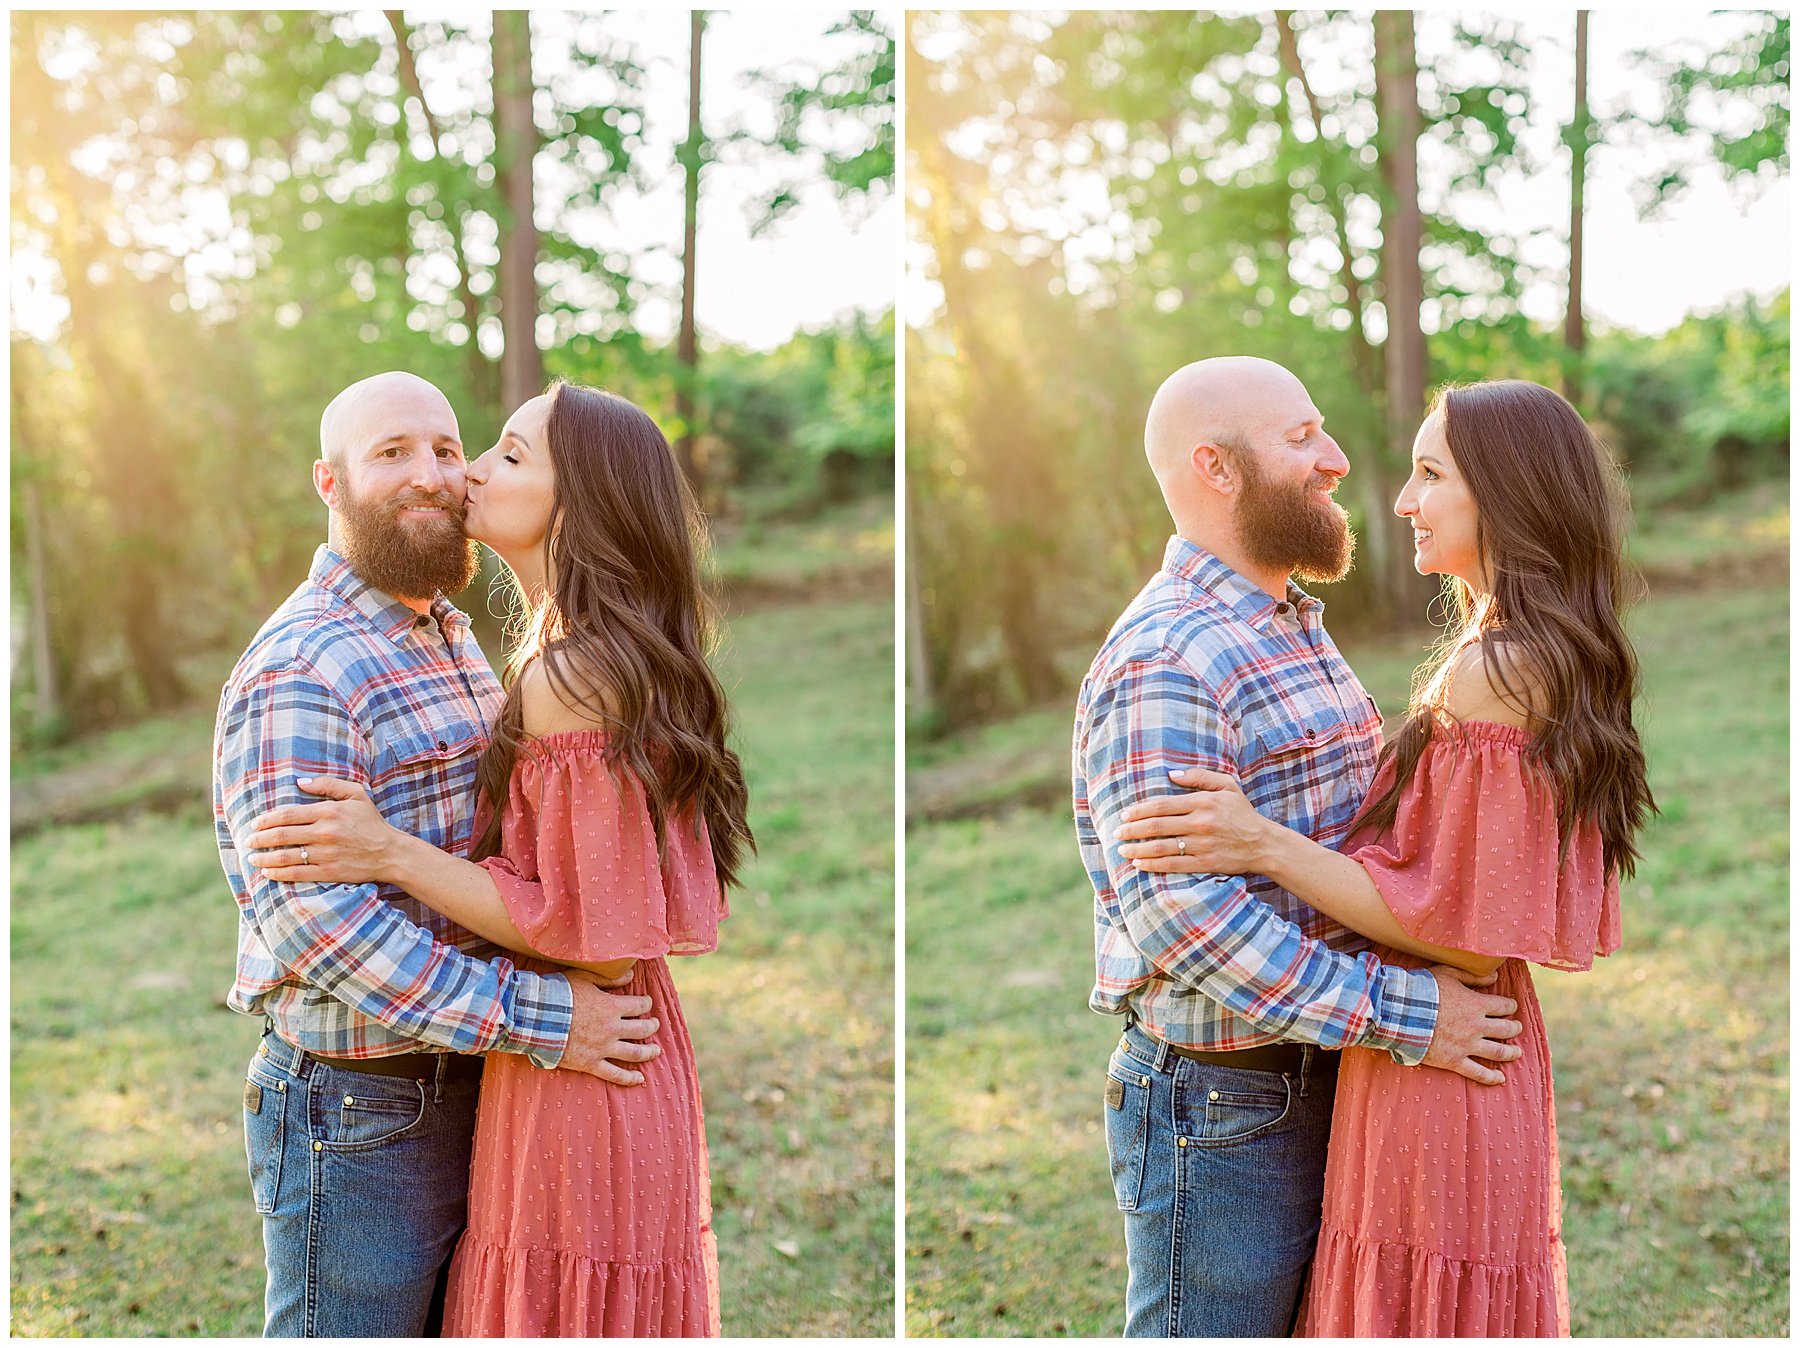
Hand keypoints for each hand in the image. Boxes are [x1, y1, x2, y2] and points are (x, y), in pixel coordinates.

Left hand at [247, 775, 400, 885]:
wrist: (390, 852)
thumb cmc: (371, 822)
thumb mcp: (356, 794)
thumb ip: (328, 784)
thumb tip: (300, 782)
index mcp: (329, 811)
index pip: (288, 814)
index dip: (267, 819)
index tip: (255, 823)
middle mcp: (325, 832)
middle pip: (282, 835)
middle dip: (260, 839)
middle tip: (248, 841)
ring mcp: (326, 854)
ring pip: (286, 856)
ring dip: (265, 858)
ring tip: (253, 859)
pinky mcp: (329, 872)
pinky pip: (298, 874)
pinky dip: (279, 874)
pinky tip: (268, 874)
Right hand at [559, 969, 660, 1085]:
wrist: (536, 1018)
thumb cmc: (559, 995)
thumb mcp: (585, 978)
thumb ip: (610, 978)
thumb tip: (631, 975)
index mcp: (612, 1007)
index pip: (639, 1005)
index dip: (646, 1003)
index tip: (647, 1002)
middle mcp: (612, 1029)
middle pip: (642, 1029)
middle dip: (652, 1026)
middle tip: (655, 1025)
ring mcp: (603, 1048)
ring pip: (634, 1053)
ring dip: (648, 1052)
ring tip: (656, 1051)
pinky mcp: (591, 1064)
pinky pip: (614, 1074)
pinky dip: (629, 1078)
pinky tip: (640, 1079)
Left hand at [1113, 767, 1270, 874]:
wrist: (1263, 844)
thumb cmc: (1242, 812)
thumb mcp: (1227, 785)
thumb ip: (1199, 776)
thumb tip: (1171, 773)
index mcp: (1202, 802)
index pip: (1162, 805)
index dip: (1139, 810)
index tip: (1125, 813)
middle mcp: (1200, 823)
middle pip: (1157, 826)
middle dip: (1132, 830)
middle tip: (1117, 832)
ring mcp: (1202, 845)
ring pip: (1161, 848)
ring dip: (1137, 849)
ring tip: (1122, 850)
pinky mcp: (1205, 863)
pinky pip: (1173, 865)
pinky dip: (1153, 865)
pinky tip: (1139, 864)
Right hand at [1420, 965, 1522, 1085]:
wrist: (1401, 1012)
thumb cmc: (1423, 990)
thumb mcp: (1448, 974)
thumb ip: (1473, 976)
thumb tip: (1495, 977)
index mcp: (1477, 1004)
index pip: (1504, 1006)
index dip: (1510, 1005)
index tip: (1510, 1006)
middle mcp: (1477, 1026)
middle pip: (1506, 1030)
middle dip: (1514, 1028)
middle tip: (1516, 1028)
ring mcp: (1467, 1045)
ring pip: (1497, 1052)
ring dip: (1510, 1052)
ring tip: (1516, 1052)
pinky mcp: (1454, 1060)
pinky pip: (1477, 1072)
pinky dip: (1491, 1077)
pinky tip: (1500, 1078)